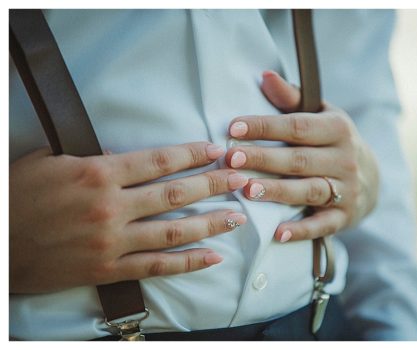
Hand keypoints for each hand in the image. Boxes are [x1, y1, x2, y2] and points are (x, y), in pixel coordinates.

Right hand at [10, 143, 248, 293]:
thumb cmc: (17, 196)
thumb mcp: (52, 161)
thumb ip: (95, 159)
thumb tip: (127, 156)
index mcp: (98, 174)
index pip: (159, 161)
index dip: (193, 155)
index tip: (218, 150)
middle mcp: (110, 207)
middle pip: (176, 194)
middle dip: (215, 185)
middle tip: (243, 178)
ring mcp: (112, 241)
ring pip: (175, 232)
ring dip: (212, 223)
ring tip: (239, 216)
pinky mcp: (108, 269)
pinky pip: (158, 266)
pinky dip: (190, 262)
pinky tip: (214, 256)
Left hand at [224, 70, 378, 242]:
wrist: (372, 179)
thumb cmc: (333, 142)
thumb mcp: (321, 116)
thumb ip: (292, 99)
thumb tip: (265, 76)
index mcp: (338, 129)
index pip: (298, 126)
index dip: (266, 127)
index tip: (233, 127)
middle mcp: (345, 159)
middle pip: (300, 159)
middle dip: (265, 159)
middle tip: (232, 159)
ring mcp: (346, 190)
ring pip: (309, 190)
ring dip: (278, 191)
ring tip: (247, 190)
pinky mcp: (345, 216)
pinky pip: (322, 224)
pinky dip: (301, 230)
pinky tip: (278, 233)